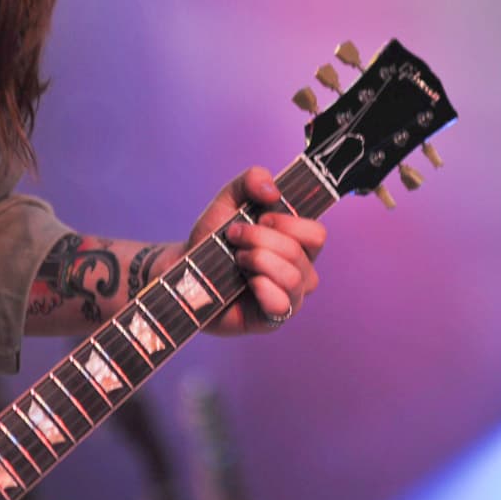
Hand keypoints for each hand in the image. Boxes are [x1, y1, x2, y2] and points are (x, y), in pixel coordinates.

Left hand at [186, 167, 325, 334]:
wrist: (184, 271)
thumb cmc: (213, 238)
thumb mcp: (229, 199)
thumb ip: (251, 180)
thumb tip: (273, 191)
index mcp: (298, 244)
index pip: (316, 234)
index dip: (287, 223)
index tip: (258, 218)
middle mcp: (300, 271)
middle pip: (299, 252)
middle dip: (261, 239)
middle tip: (235, 237)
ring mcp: (288, 298)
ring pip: (293, 277)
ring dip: (258, 260)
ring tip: (237, 260)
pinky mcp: (271, 320)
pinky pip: (282, 305)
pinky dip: (262, 288)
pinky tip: (245, 283)